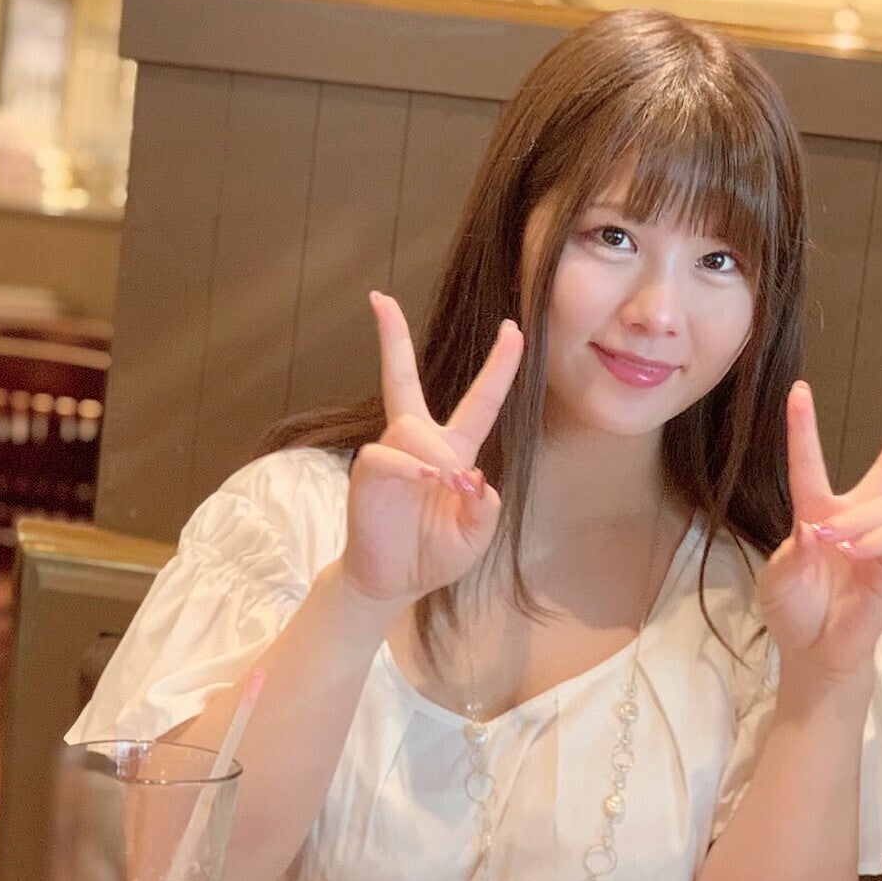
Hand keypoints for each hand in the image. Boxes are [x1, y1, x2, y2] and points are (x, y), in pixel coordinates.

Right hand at [339, 292, 523, 606]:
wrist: (394, 581)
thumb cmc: (436, 553)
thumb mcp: (475, 537)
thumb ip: (485, 511)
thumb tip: (474, 480)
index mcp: (455, 451)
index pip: (481, 401)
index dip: (499, 366)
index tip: (513, 327)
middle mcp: (420, 443)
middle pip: (402, 379)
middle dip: (391, 338)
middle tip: (379, 299)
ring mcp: (391, 454)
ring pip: (411, 426)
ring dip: (434, 453)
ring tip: (447, 484)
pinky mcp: (368, 472)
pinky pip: (387, 456)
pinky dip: (410, 468)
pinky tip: (426, 481)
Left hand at [757, 382, 881, 686]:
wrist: (813, 652)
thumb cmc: (793, 611)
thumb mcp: (777, 580)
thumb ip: (790, 553)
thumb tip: (814, 529)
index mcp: (815, 513)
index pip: (810, 463)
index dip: (804, 427)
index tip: (800, 389)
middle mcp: (852, 518)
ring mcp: (876, 540)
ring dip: (856, 522)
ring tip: (833, 547)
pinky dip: (873, 542)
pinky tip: (853, 555)